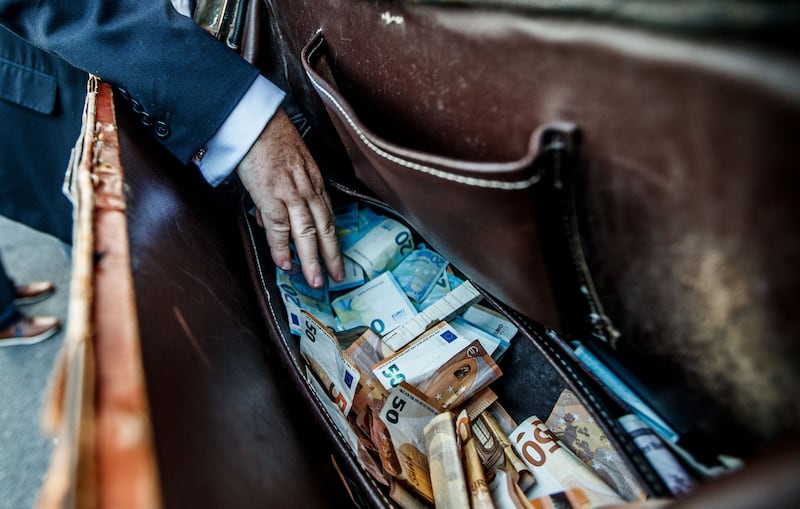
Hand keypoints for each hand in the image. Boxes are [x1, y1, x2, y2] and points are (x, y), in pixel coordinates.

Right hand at [236, 108, 343, 287]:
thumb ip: (281, 192)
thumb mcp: (286, 164)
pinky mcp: (272, 195)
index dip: (333, 239)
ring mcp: (292, 193)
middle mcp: (308, 189)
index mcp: (314, 181)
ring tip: (317, 281)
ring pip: (308, 233)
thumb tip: (268, 219)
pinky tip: (286, 264)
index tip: (336, 257)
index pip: (328, 215)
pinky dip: (283, 248)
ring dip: (313, 260)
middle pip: (325, 228)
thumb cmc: (269, 138)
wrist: (256, 120)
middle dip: (332, 255)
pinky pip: (280, 228)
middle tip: (338, 277)